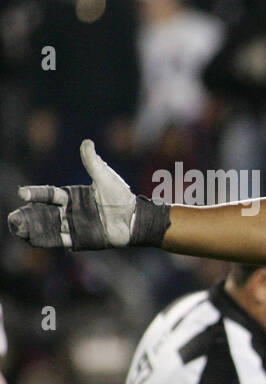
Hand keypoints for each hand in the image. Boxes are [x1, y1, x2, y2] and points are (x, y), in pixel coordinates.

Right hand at [8, 140, 169, 249]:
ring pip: (49, 227)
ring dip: (33, 229)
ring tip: (18, 230)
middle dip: (27, 215)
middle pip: (43, 213)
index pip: (49, 195)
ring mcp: (75, 226)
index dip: (36, 194)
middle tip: (13, 218)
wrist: (135, 219)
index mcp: (73, 196)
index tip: (22, 193)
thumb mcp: (105, 177)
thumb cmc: (122, 197)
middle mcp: (70, 211)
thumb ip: (93, 162)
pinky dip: (48, 241)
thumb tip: (87, 142)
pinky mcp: (82, 239)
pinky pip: (61, 241)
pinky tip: (33, 240)